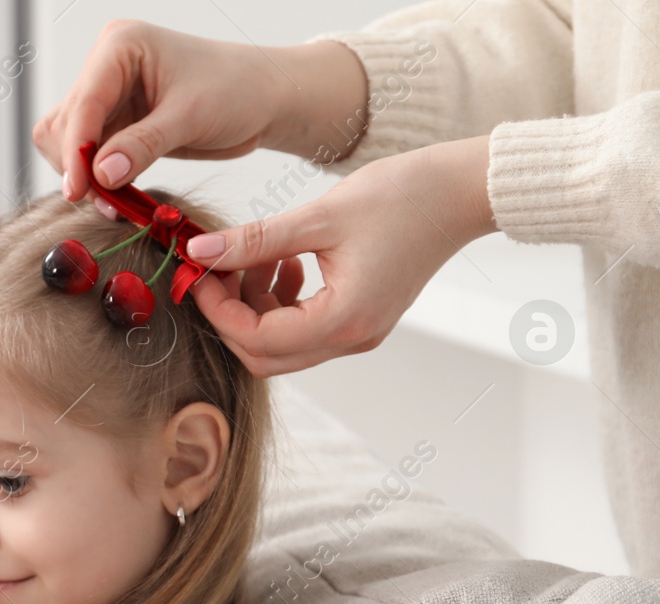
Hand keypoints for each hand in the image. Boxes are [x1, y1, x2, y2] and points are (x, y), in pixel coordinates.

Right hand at [33, 22, 369, 199]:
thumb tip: (100, 175)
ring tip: (116, 203)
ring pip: (68, 144)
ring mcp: (108, 96)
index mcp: (121, 47)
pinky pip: (89, 157)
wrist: (263, 99)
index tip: (78, 190)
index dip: (75, 150)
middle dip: (78, 167)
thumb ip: (142, 145)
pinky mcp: (116, 123)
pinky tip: (119, 196)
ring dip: (85, 177)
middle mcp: (106, 67)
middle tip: (106, 203)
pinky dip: (98, 181)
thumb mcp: (190, 117)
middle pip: (64, 125)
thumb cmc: (237, 90)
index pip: (83, 103)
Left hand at [185, 135, 497, 376]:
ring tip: (258, 255)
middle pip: (265, 355)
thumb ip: (255, 240)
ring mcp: (358, 333)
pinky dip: (281, 302)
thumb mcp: (318, 216)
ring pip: (282, 345)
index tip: (198, 275)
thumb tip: (200, 253)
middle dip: (231, 315)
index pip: (258, 339)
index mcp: (344, 320)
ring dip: (256, 306)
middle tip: (216, 269)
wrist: (461, 192)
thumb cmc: (404, 196)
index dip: (218, 311)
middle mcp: (353, 339)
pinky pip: (304, 328)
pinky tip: (284, 261)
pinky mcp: (360, 319)